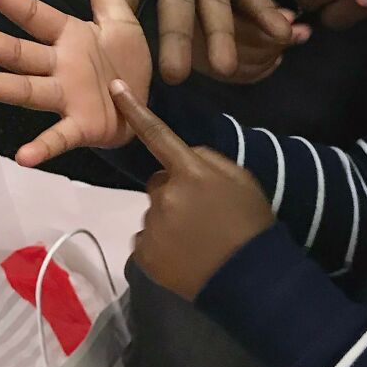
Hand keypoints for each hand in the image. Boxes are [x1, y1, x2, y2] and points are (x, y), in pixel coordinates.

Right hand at [0, 0, 150, 166]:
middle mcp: (58, 66)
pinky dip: (42, 147)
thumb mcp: (119, 16)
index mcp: (67, 36)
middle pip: (17, 51)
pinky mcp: (81, 126)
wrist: (145, 106)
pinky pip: (59, 137)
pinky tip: (22, 155)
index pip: (31, 13)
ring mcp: (66, 96)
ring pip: (25, 89)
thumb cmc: (125, 61)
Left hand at [110, 80, 274, 301]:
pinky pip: (147, 240)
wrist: (252, 279)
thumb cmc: (250, 223)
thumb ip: (208, 159)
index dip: (135, 110)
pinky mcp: (144, 255)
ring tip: (198, 240)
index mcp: (190, 171)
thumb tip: (184, 156)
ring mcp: (152, 226)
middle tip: (202, 215)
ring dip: (169, 220)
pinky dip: (161, 246)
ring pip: (154, 212)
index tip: (115, 87)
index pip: (157, 134)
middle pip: (159, 182)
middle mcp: (165, 194)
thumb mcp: (240, 179)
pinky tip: (184, 256)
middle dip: (174, 192)